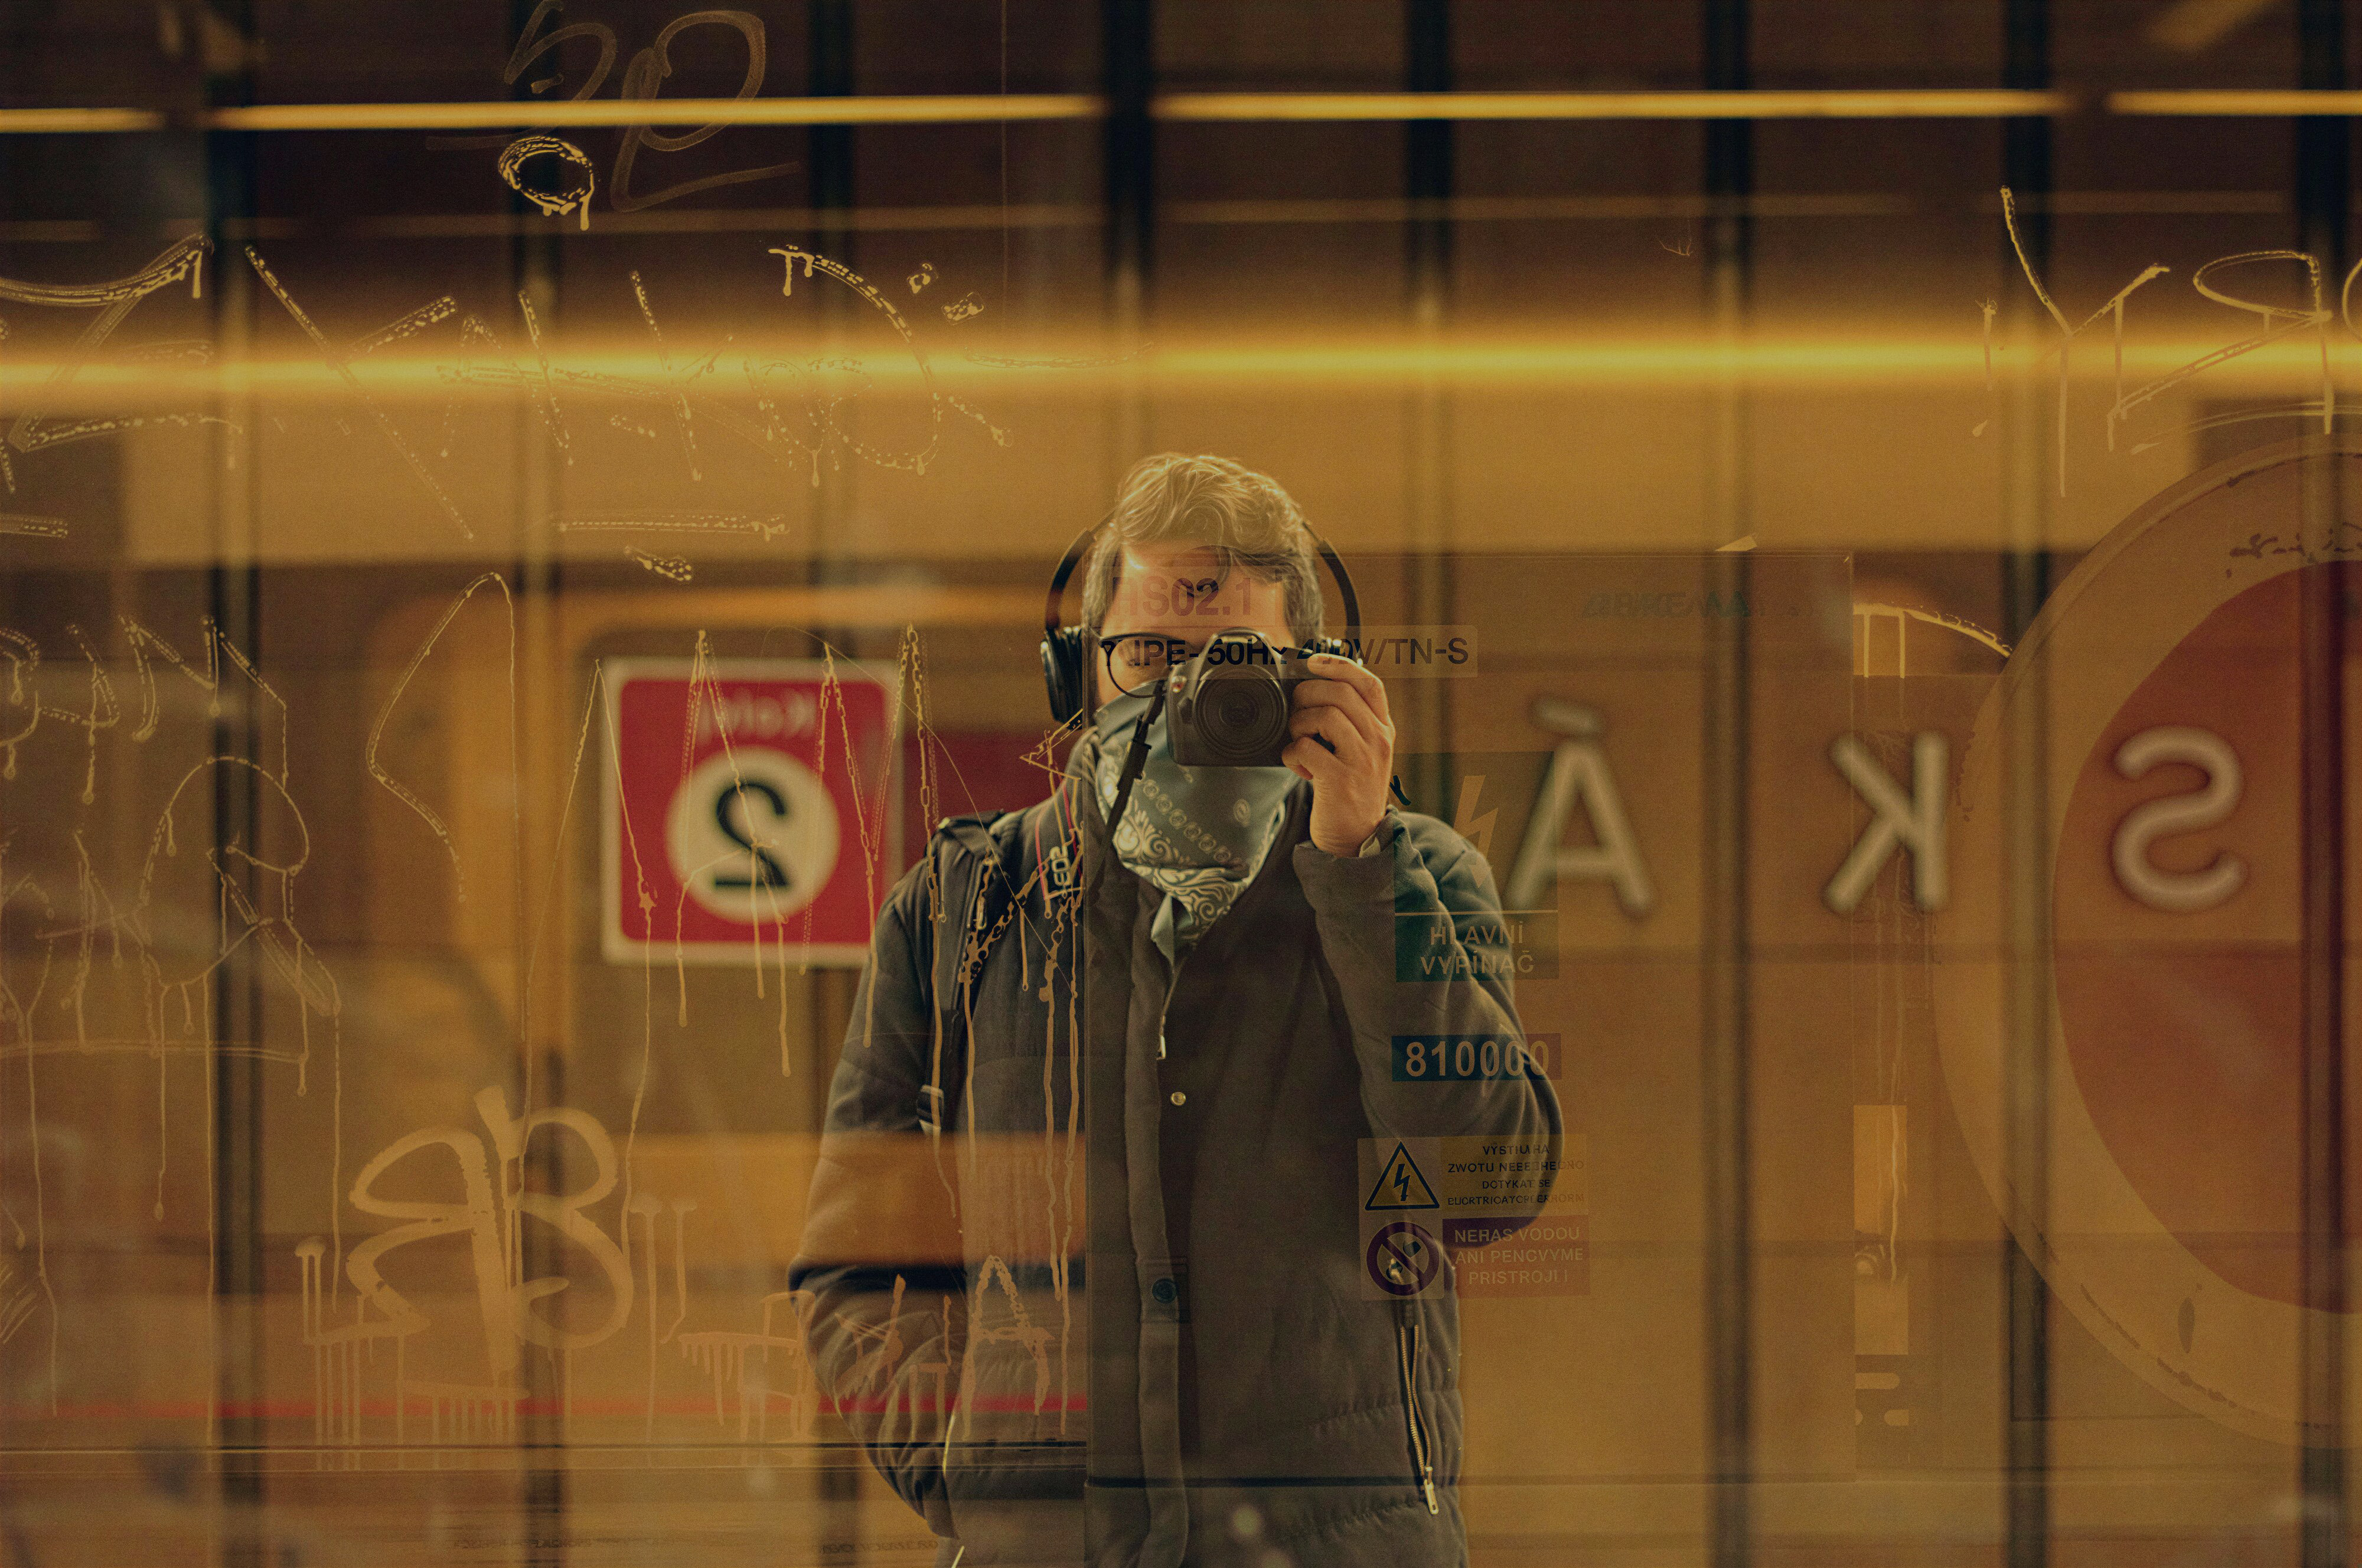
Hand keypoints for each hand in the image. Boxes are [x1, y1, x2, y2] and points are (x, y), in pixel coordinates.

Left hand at [1284, 653, 1393, 855]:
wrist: (1356, 837)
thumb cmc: (1350, 789)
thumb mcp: (1362, 752)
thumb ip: (1348, 722)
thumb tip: (1310, 689)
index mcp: (1383, 729)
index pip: (1369, 683)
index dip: (1340, 665)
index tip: (1313, 662)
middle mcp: (1378, 740)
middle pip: (1340, 692)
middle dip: (1307, 694)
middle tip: (1296, 712)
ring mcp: (1362, 760)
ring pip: (1325, 714)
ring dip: (1299, 723)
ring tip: (1299, 740)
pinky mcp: (1341, 780)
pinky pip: (1306, 748)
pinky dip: (1291, 753)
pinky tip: (1297, 765)